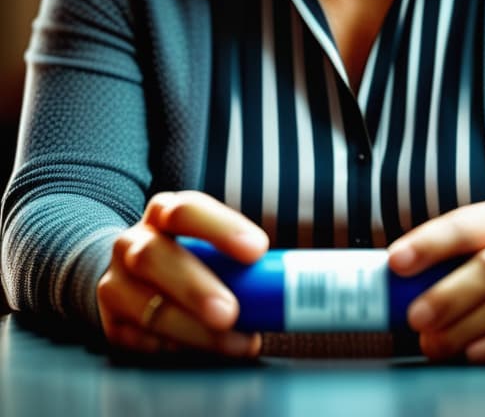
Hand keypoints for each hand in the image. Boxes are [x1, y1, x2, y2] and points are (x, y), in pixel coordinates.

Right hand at [97, 191, 268, 356]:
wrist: (132, 278)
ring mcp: (115, 282)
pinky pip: (140, 338)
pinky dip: (175, 347)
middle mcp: (134, 244)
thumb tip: (298, 288)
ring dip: (193, 328)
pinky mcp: (110, 321)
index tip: (257, 251)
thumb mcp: (212, 246)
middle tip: (231, 312)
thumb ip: (244, 261)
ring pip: (146, 306)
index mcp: (165, 214)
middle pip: (155, 258)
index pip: (187, 211)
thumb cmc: (192, 260)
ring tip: (235, 342)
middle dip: (196, 288)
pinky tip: (203, 349)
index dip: (221, 229)